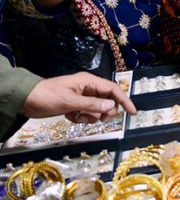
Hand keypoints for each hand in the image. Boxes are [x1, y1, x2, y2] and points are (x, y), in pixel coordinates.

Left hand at [20, 72, 136, 123]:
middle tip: (93, 118)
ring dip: (89, 117)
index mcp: (89, 82)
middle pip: (107, 101)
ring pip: (97, 110)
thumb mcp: (70, 101)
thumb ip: (92, 104)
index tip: (132, 112)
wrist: (27, 100)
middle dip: (102, 112)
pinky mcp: (76, 105)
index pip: (113, 90)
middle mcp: (89, 88)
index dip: (124, 100)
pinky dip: (81, 118)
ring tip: (76, 116)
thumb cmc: (48, 96)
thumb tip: (111, 107)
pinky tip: (70, 116)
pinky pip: (87, 114)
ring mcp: (82, 97)